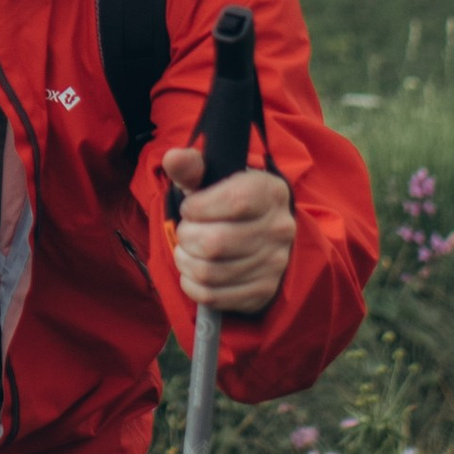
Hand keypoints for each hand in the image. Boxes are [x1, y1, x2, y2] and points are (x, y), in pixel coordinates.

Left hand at [162, 151, 294, 315]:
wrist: (260, 233)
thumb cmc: (227, 202)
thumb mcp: (213, 178)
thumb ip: (192, 167)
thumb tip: (173, 157)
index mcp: (270, 191)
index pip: (234, 202)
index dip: (199, 207)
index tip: (190, 207)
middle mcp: (280, 228)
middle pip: (215, 243)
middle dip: (186, 236)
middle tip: (186, 231)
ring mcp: (274, 263)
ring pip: (210, 272)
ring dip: (185, 261)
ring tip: (186, 250)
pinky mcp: (263, 291)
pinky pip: (213, 296)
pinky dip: (191, 285)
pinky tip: (193, 271)